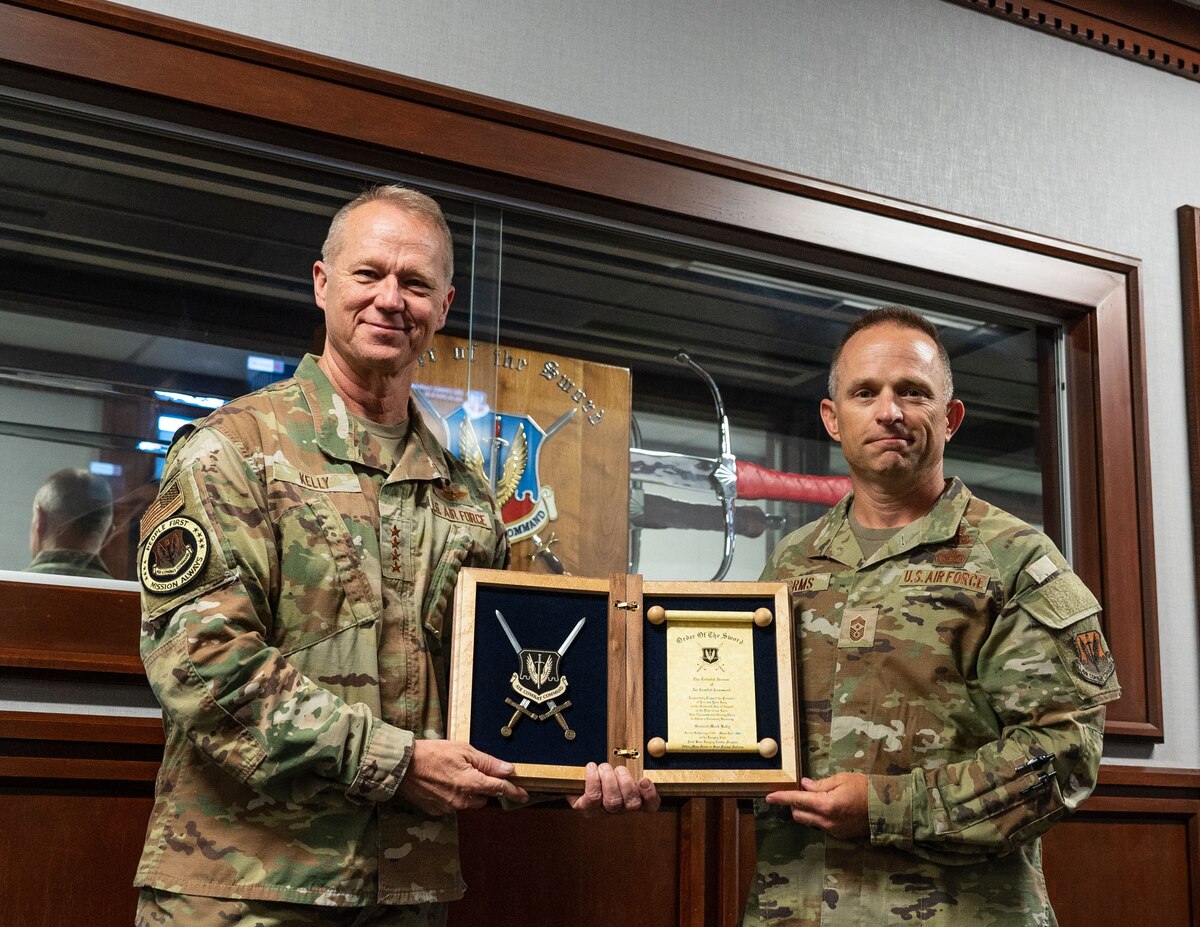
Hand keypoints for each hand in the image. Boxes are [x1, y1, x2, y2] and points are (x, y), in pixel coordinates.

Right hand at [396, 740, 527, 814]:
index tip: (523, 794)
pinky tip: (443, 783)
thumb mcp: (464, 750)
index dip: (514, 792)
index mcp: (472, 783)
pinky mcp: (438, 811)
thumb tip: (508, 770)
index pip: (500, 789)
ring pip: (469, 803)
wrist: (403, 766)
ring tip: (453, 774)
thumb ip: (488, 762)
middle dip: (483, 787)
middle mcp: (463, 800)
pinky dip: (453, 796)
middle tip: (472, 771)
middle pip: (484, 797)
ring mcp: (449, 808)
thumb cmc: (433, 754)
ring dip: (468, 792)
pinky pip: (453, 805)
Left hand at [567, 762, 659, 815]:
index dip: (650, 794)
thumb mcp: (619, 765)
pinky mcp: (587, 808)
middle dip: (626, 783)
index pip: (650, 805)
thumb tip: (649, 748)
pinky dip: (593, 780)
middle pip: (632, 804)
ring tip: (604, 767)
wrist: (575, 779)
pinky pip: (593, 797)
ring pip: (613, 801)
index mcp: (633, 798)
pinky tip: (592, 768)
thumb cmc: (602, 771)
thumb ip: (634, 761)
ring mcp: (604, 810)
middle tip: (619, 769)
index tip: (644, 780)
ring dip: (609, 780)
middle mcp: (621, 808)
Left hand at [766, 772, 868, 838]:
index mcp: (826, 805)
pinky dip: (818, 816)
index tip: (768, 797)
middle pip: (798, 815)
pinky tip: (830, 807)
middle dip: (794, 804)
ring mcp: (833, 830)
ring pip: (809, 821)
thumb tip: (804, 785)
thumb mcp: (842, 779)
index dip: (781, 798)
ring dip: (806, 811)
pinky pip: (821, 825)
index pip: (797, 801)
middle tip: (801, 792)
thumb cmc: (866, 789)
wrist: (888, 809)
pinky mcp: (839, 835)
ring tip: (818, 798)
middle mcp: (827, 821)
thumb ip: (820, 784)